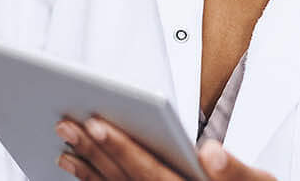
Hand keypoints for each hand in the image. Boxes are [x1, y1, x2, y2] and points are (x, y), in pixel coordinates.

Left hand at [55, 118, 276, 180]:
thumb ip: (235, 170)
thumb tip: (211, 152)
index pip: (148, 170)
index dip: (121, 147)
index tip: (97, 124)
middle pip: (123, 179)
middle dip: (93, 150)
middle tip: (65, 125)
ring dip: (87, 167)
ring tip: (64, 145)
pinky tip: (78, 167)